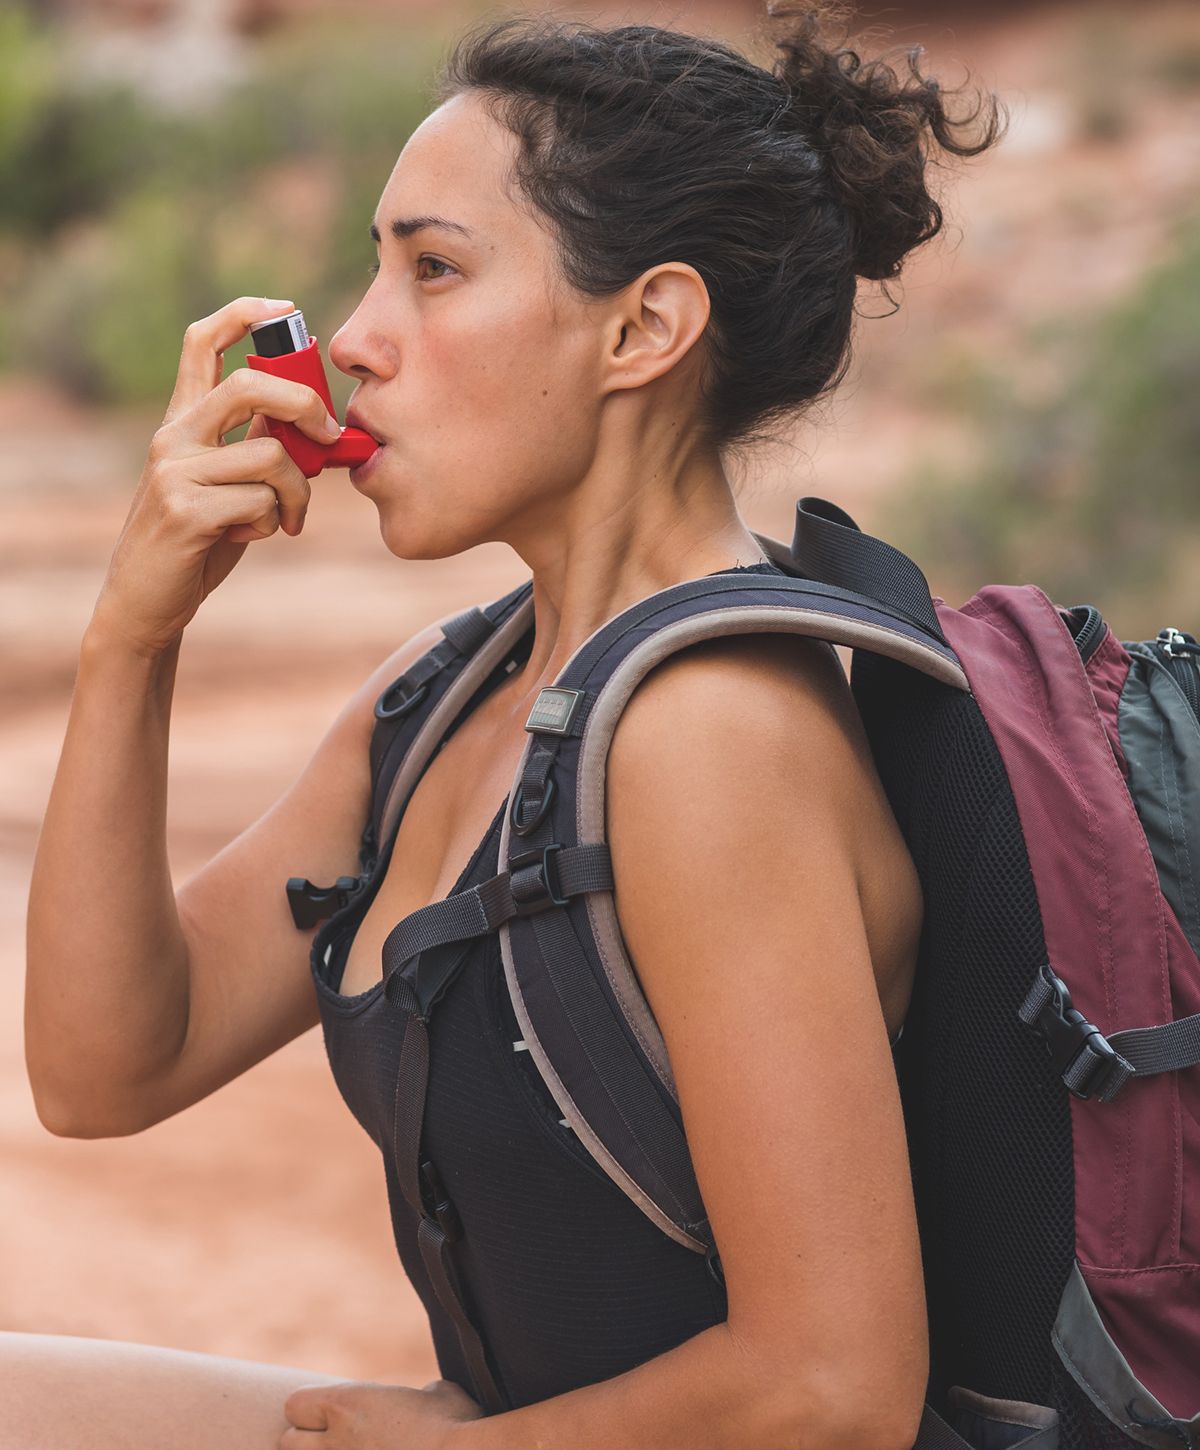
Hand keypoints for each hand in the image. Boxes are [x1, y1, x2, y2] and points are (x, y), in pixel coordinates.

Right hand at [88, 296, 341, 657]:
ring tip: (288, 519)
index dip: (244, 313)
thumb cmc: (198, 540)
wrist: (147, 600)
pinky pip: (262, 502)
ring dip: (298, 494)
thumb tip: (312, 421)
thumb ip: (254, 446)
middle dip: (305, 406)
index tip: (284, 308)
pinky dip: (274, 522)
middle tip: (330, 436)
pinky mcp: (186, 511)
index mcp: (181, 420)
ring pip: (271, 457)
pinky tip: (253, 536)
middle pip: (251, 385)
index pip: (203, 341)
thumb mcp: (226, 483)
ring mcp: (175, 472)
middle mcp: (173, 436)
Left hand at [281, 1377, 485, 1448]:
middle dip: (307, 1444)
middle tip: (337, 1445)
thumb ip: (418, 1395)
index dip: (311, 1410)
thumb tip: (425, 1397)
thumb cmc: (458, 1425)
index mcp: (349, 1405)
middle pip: (287, 1443)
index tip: (330, 1417)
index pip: (295, 1405)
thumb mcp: (439, 1394)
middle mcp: (335, 1443)